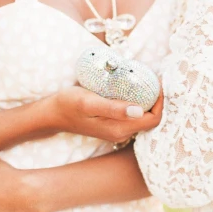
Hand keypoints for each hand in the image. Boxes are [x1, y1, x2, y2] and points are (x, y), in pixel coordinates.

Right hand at [48, 86, 163, 142]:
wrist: (53, 113)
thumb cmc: (69, 105)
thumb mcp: (90, 102)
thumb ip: (113, 108)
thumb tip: (139, 110)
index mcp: (119, 129)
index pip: (153, 119)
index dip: (160, 102)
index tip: (156, 82)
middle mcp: (121, 133)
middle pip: (150, 118)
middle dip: (155, 99)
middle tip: (152, 78)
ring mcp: (117, 129)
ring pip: (142, 116)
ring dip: (147, 99)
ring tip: (144, 80)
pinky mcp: (112, 124)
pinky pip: (132, 114)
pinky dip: (137, 100)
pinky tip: (132, 87)